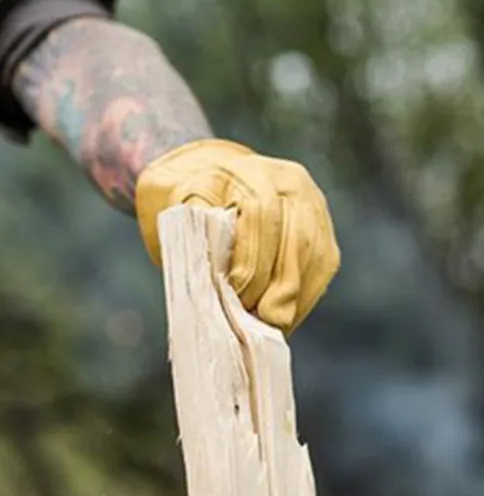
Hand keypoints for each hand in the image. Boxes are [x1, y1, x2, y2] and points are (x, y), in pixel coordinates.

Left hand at [135, 139, 340, 331]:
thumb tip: (221, 291)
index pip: (260, 214)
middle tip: (260, 321)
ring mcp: (309, 198)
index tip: (237, 295)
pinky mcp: (320, 222)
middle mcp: (285, 178)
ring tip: (273, 325)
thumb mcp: (170, 211)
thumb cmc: (176, 201)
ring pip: (314, 250)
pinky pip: (324, 260)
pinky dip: (307, 292)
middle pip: (296, 236)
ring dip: (295, 294)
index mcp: (244, 170)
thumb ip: (191, 239)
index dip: (252, 261)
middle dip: (279, 285)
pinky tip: (288, 317)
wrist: (202, 172)